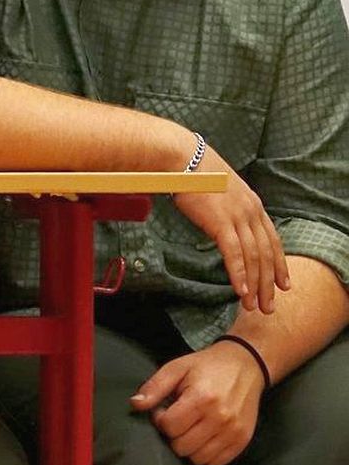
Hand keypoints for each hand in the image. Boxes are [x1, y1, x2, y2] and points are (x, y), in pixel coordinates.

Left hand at [130, 341, 265, 464]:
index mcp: (202, 398)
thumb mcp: (177, 368)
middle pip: (182, 446)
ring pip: (198, 458)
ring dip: (188, 446)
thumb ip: (155, 387)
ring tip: (190, 428)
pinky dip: (206, 454)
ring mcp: (234, 431)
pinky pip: (217, 462)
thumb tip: (135, 404)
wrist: (246, 365)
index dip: (160, 419)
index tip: (165, 409)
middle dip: (173, 435)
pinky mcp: (243, 440)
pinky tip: (203, 437)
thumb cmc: (207, 366)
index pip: (169, 426)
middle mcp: (220, 418)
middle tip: (177, 420)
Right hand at [173, 143, 289, 313]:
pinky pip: (234, 254)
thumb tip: (222, 221)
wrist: (183, 158)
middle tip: (269, 305)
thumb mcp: (221, 189)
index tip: (282, 284)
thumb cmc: (195, 172)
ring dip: (254, 285)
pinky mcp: (221, 222)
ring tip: (253, 305)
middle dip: (269, 283)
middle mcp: (251, 212)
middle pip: (266, 254)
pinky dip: (239, 274)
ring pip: (253, 258)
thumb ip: (228, 208)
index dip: (279, 264)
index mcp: (253, 205)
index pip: (273, 240)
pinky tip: (239, 290)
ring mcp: (238, 217)